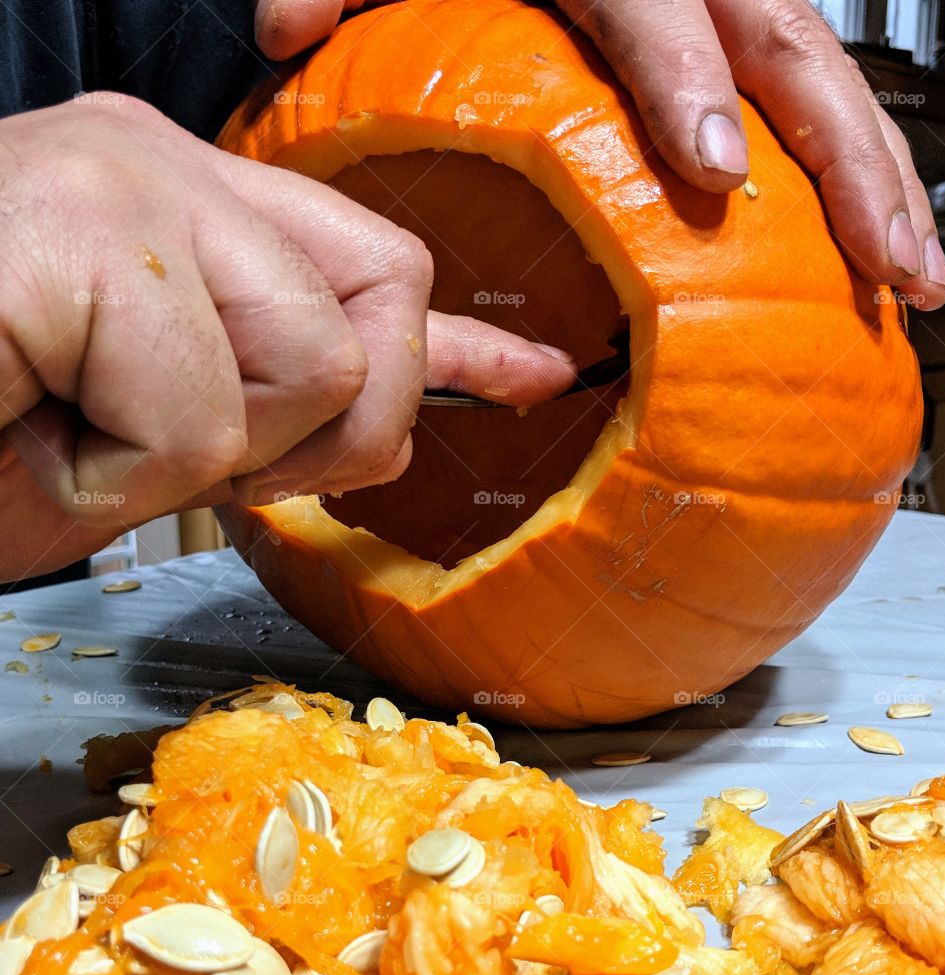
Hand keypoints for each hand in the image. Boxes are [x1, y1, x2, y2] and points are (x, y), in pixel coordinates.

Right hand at [0, 95, 574, 578]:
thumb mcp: (150, 436)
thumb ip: (277, 409)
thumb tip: (408, 418)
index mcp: (184, 207)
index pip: (379, 261)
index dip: (457, 344)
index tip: (535, 378)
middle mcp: (164, 166)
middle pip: (383, 315)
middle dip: (312, 434)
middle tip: (168, 450)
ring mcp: (124, 183)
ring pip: (310, 367)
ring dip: (191, 460)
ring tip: (71, 434)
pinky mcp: (80, 230)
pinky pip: (200, 412)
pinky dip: (116, 477)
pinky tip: (32, 433)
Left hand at [254, 0, 944, 309]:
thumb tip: (284, 24)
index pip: (657, 5)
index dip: (689, 84)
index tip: (716, 170)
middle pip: (788, 48)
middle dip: (847, 164)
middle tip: (889, 262)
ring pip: (830, 79)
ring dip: (882, 184)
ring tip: (915, 280)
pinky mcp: (743, 29)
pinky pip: (812, 100)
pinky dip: (853, 177)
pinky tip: (878, 246)